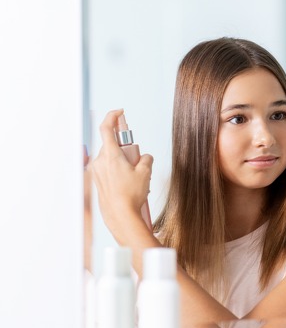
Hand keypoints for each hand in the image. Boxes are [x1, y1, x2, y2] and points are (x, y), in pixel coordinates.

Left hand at [88, 109, 153, 236]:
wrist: (120, 215)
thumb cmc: (130, 196)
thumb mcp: (145, 173)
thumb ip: (146, 159)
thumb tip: (145, 157)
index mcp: (111, 155)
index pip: (106, 128)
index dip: (112, 116)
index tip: (120, 113)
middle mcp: (100, 161)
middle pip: (111, 144)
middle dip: (125, 147)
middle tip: (136, 158)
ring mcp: (96, 171)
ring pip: (110, 157)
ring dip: (122, 160)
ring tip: (134, 175)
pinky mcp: (97, 180)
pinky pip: (108, 168)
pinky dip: (118, 170)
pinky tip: (128, 182)